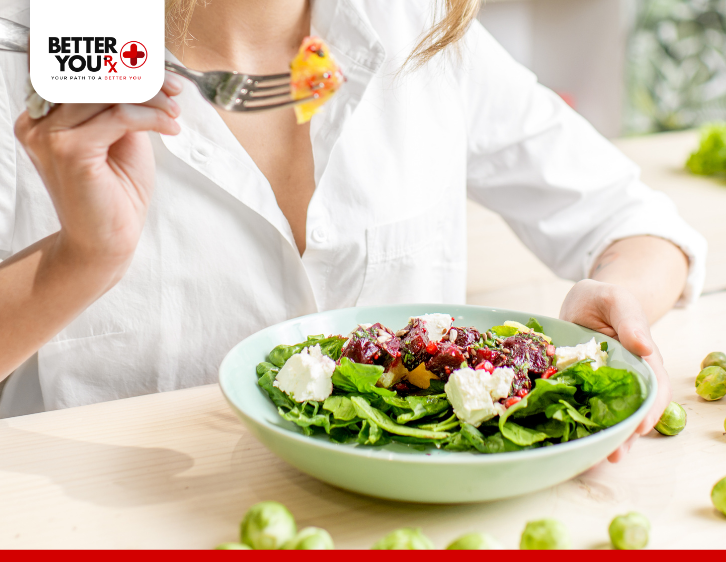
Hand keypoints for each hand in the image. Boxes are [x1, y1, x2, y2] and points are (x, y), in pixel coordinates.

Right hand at [14, 73, 182, 273]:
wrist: (107, 241)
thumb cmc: (115, 193)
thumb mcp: (120, 138)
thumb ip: (120, 104)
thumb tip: (145, 74)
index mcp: (44, 114)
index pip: (78, 69)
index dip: (119, 61)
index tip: (158, 68)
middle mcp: (38, 120)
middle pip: (93, 74)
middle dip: (142, 76)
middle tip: (175, 88)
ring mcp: (48, 134)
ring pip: (108, 91)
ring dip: (151, 96)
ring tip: (175, 111)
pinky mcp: (69, 151)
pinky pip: (119, 115)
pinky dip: (151, 116)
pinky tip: (170, 126)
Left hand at [559, 279, 670, 461]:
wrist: (584, 301)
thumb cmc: (604, 299)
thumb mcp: (616, 301)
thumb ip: (629, 321)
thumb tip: (644, 347)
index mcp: (642, 359)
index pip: (654, 389)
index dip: (649, 410)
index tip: (639, 427)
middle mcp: (626, 377)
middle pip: (633, 410)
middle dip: (626, 435)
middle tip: (612, 455)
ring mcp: (603, 385)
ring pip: (608, 415)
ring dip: (604, 436)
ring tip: (593, 458)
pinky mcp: (580, 387)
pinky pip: (581, 407)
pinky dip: (578, 424)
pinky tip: (568, 439)